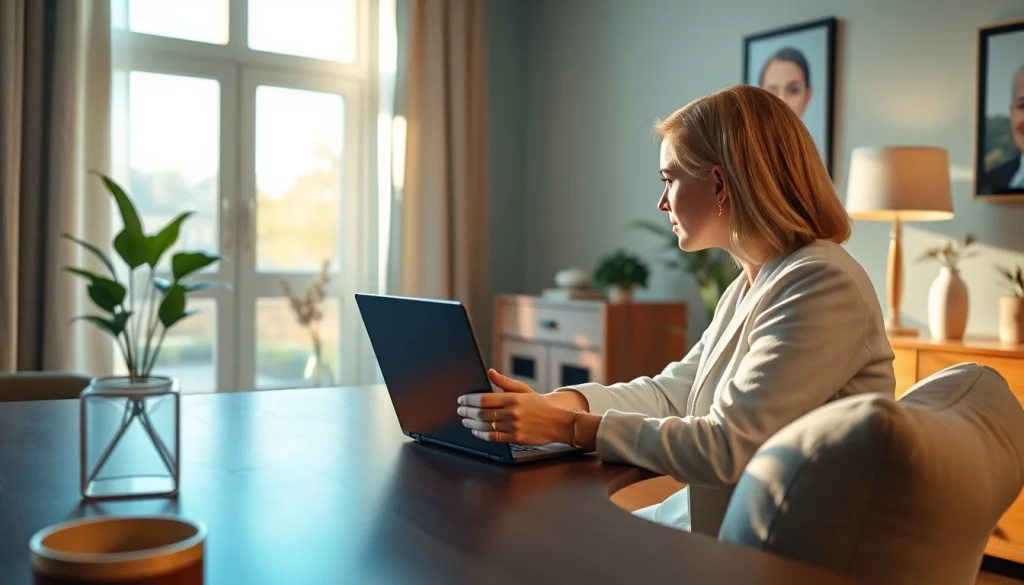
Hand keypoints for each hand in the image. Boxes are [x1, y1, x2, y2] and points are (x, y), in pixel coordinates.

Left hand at [457, 369, 576, 444]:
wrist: (558, 421)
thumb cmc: (539, 404)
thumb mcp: (523, 389)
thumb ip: (504, 382)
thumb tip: (490, 372)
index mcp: (512, 398)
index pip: (483, 399)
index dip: (469, 400)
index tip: (461, 400)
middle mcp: (511, 412)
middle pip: (481, 413)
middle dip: (467, 412)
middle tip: (459, 411)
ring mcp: (513, 426)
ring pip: (485, 426)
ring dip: (471, 423)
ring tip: (465, 421)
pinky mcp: (516, 438)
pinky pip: (494, 437)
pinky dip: (481, 434)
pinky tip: (476, 431)